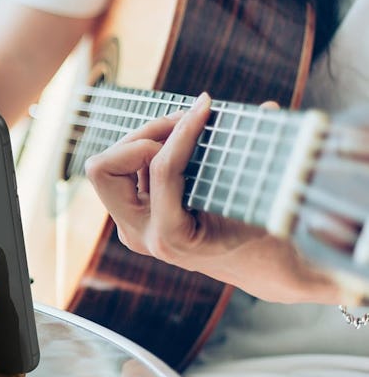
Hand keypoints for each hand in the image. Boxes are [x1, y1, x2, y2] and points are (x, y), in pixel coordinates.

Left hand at [84, 93, 340, 302]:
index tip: (207, 104)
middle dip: (141, 136)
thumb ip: (268, 159)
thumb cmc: (272, 239)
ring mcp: (132, 227)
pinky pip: (121, 171)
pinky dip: (147, 150)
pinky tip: (182, 144)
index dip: (184, 131)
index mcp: (170, 237)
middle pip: (104, 168)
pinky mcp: (133, 217)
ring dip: (143, 140)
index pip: (162, 168)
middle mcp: (141, 235)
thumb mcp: (269, 203)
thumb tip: (267, 107)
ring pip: (106, 167)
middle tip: (185, 119)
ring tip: (186, 127)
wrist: (261, 272)